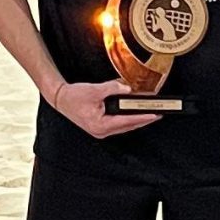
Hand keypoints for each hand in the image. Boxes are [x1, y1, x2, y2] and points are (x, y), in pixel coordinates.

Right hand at [47, 80, 162, 140]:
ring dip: (137, 119)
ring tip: (150, 112)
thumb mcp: (94, 90)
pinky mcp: (100, 127)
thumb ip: (112, 88)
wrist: (61, 99)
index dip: (142, 118)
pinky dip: (128, 118)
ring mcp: (101, 131)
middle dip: (143, 119)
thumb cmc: (74, 96)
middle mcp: (102, 131)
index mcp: (100, 125)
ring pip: (124, 126)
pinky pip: (119, 124)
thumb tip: (127, 88)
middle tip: (158, 113)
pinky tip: (134, 112)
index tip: (155, 115)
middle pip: (128, 126)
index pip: (127, 122)